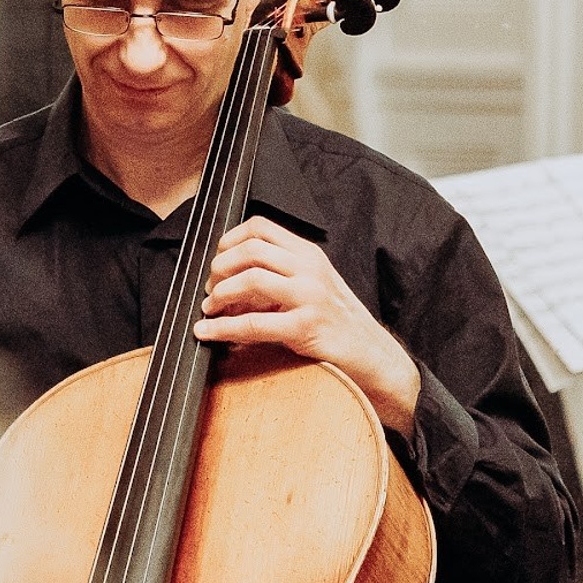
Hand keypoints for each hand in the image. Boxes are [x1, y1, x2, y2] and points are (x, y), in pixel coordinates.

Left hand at [194, 216, 421, 435]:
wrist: (373, 355)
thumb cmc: (338, 322)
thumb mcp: (312, 286)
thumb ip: (279, 276)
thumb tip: (229, 281)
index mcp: (308, 253)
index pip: (260, 227)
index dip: (229, 241)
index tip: (216, 262)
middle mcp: (309, 268)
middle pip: (251, 250)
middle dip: (219, 269)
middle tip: (209, 289)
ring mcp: (309, 296)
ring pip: (251, 280)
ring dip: (220, 295)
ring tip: (209, 309)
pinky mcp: (305, 327)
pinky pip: (254, 324)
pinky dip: (223, 328)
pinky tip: (208, 333)